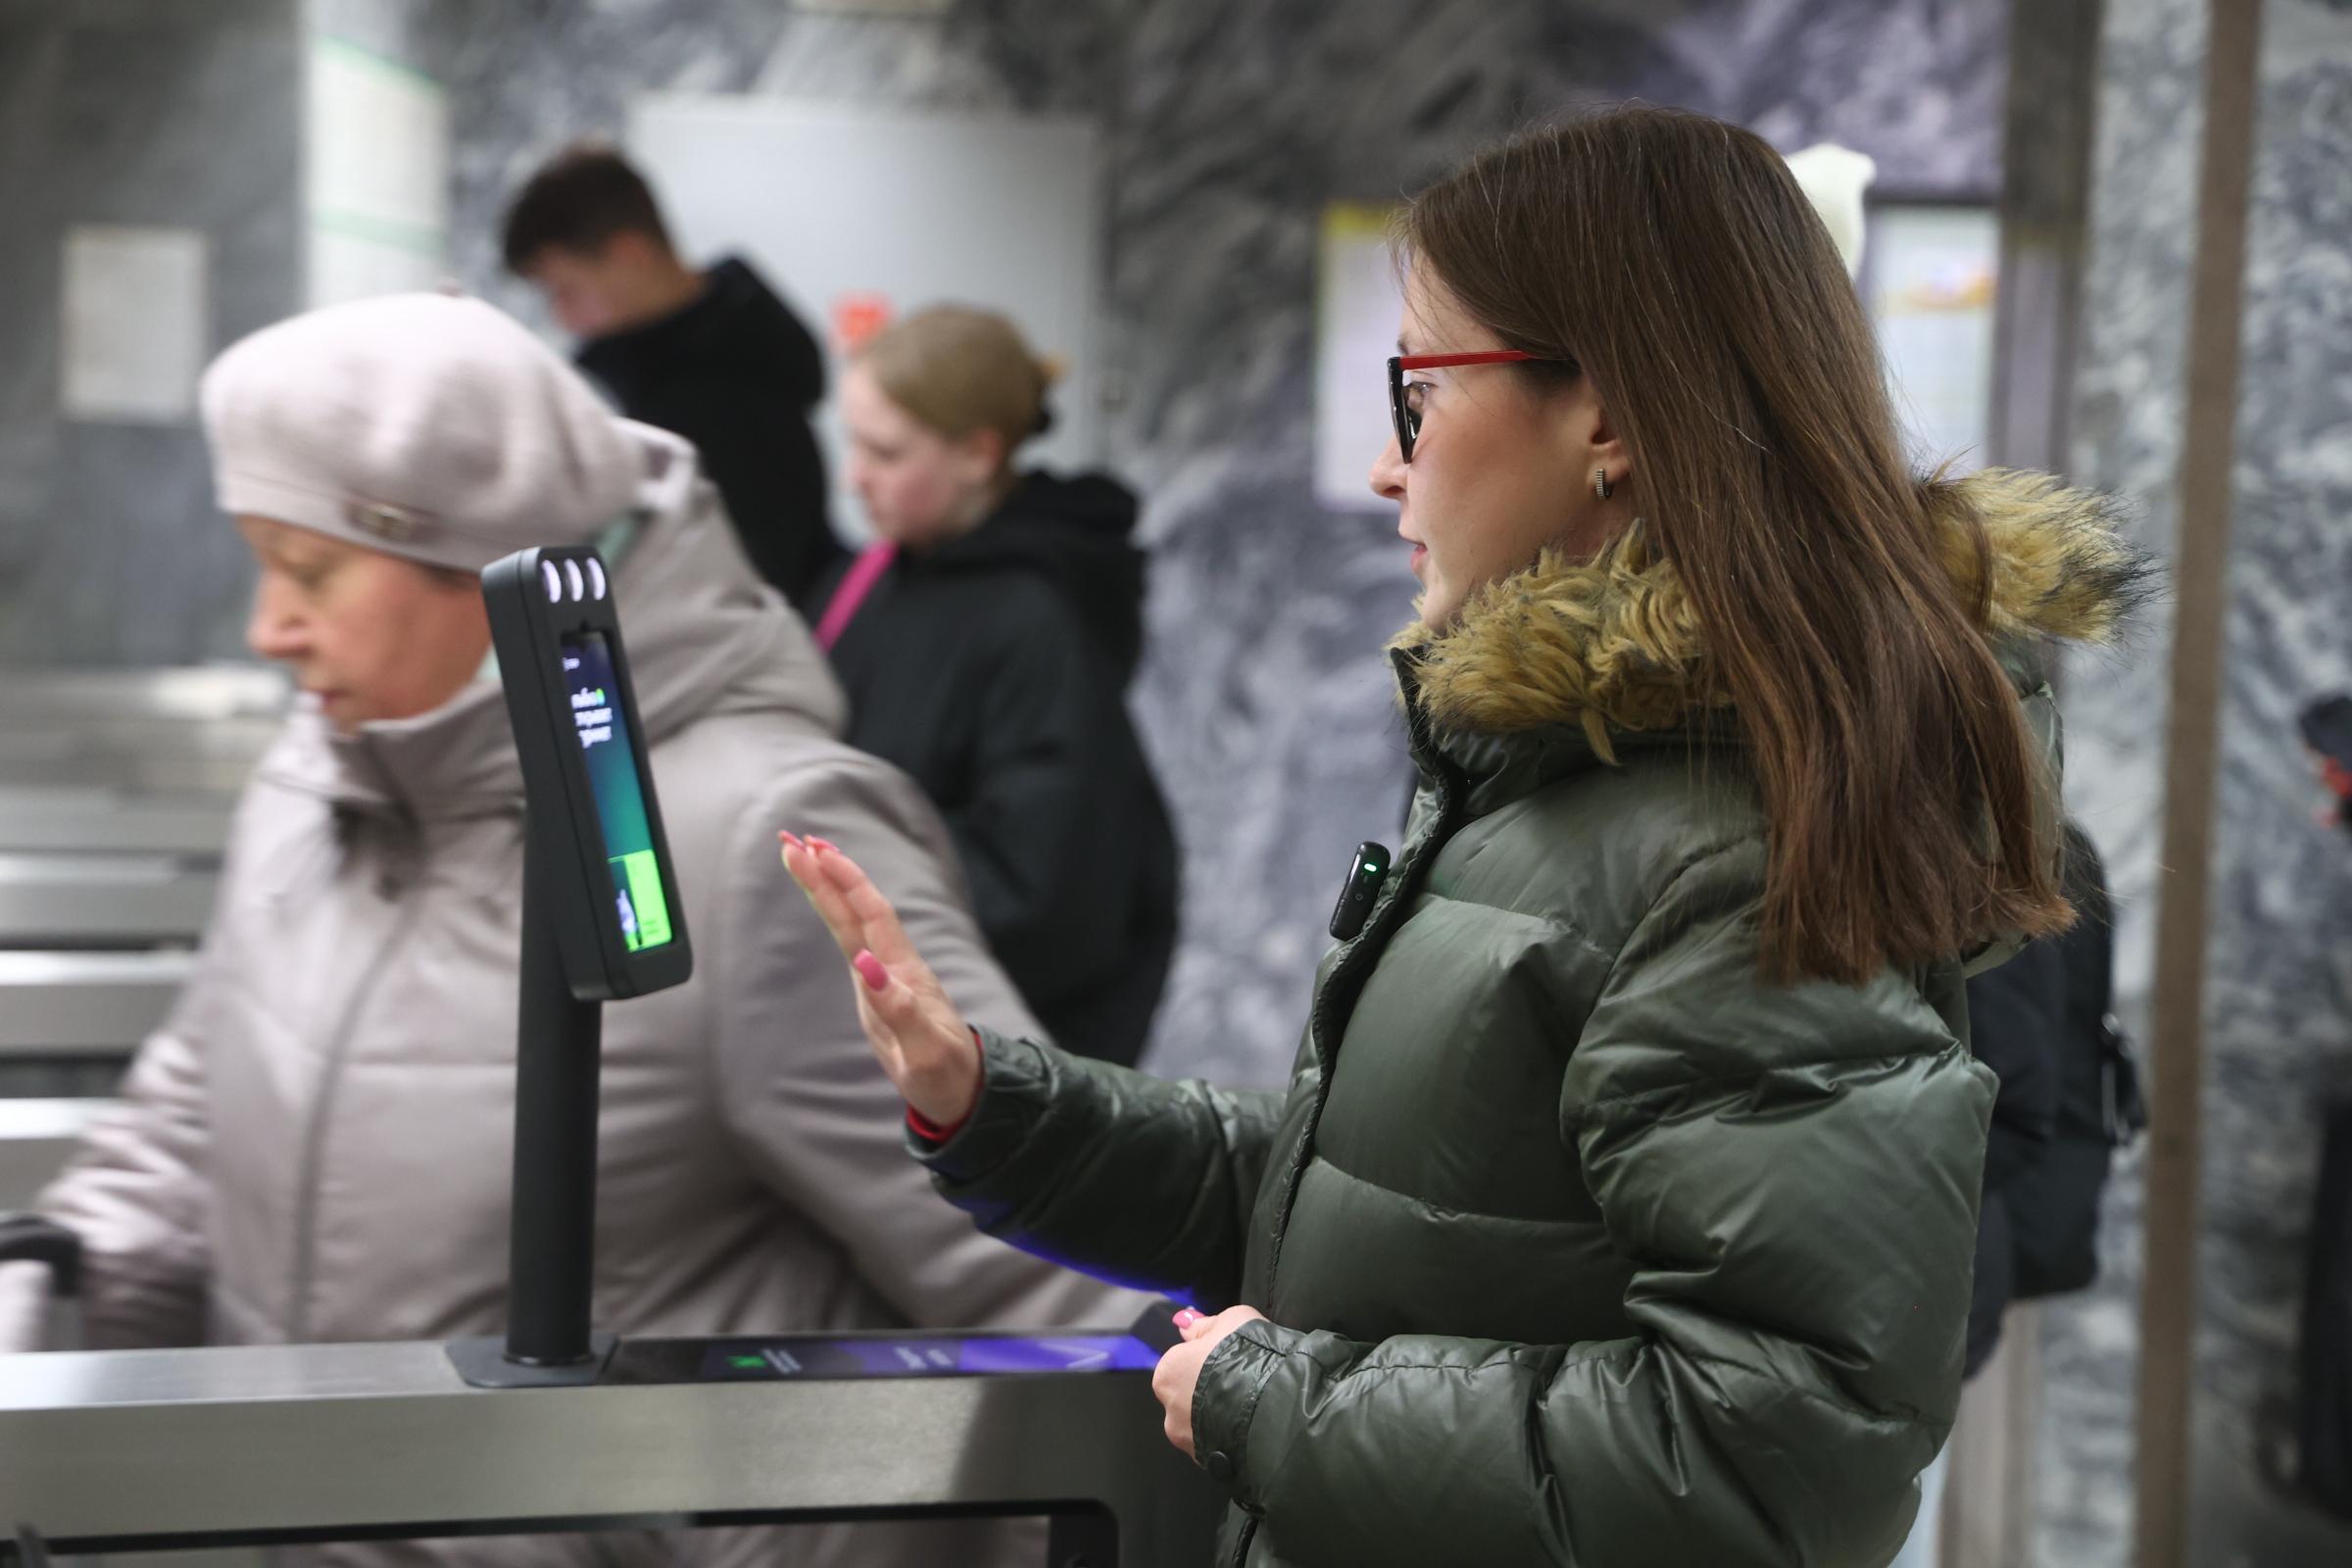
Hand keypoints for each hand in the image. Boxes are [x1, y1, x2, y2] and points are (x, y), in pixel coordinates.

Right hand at [780, 833, 982, 1128]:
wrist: (962, 1090)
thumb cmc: (945, 1073)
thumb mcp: (924, 1049)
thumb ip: (898, 1008)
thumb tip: (864, 964)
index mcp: (903, 973)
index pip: (870, 915)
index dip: (844, 881)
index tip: (815, 851)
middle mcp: (893, 965)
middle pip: (855, 908)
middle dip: (825, 872)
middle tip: (790, 839)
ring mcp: (885, 974)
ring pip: (851, 920)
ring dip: (826, 887)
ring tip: (800, 854)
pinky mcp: (877, 987)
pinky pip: (852, 939)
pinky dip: (835, 914)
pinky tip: (826, 898)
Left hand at [1152, 1304, 1266, 1460]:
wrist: (1274, 1408)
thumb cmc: (1246, 1355)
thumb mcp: (1231, 1321)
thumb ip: (1204, 1325)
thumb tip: (1184, 1323)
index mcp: (1167, 1374)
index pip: (1180, 1363)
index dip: (1207, 1359)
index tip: (1231, 1359)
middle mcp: (1169, 1413)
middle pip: (1189, 1398)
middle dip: (1210, 1393)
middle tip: (1243, 1382)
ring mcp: (1190, 1445)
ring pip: (1204, 1427)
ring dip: (1221, 1418)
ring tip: (1254, 1408)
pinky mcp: (1212, 1468)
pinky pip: (1221, 1448)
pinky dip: (1233, 1439)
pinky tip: (1256, 1429)